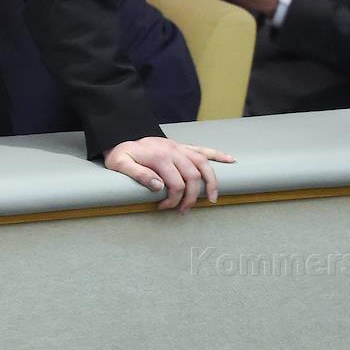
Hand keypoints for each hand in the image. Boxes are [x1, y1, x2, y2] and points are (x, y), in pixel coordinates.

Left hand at [105, 136, 234, 212]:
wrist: (121, 139)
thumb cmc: (121, 155)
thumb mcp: (120, 164)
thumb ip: (138, 174)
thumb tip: (158, 186)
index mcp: (159, 157)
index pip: (175, 184)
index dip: (173, 200)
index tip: (164, 208)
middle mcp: (173, 150)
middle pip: (192, 176)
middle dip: (192, 196)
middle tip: (185, 210)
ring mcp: (179, 147)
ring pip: (203, 163)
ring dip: (211, 180)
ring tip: (213, 197)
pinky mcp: (181, 146)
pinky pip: (202, 149)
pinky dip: (217, 155)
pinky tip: (229, 160)